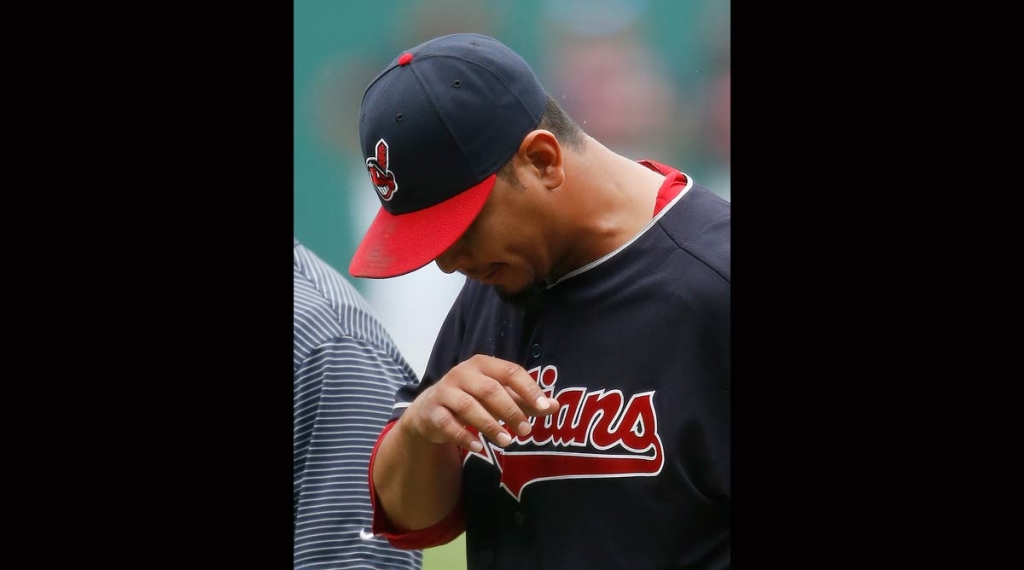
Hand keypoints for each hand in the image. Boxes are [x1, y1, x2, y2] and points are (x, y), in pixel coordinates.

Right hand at [400, 355, 559, 451]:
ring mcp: (445, 391)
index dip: (528, 389)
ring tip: (507, 442)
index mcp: (483, 364)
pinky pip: (448, 424)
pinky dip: (464, 436)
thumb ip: (525, 401)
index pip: (510, 372)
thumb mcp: (500, 396)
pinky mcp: (432, 411)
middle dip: (510, 410)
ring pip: (468, 406)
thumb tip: (554, 406)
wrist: (431, 409)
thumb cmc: (473, 399)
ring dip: (490, 425)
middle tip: (526, 431)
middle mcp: (462, 373)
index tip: (544, 408)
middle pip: (489, 389)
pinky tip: (479, 447)